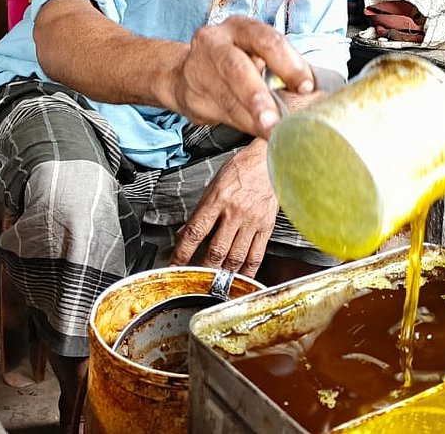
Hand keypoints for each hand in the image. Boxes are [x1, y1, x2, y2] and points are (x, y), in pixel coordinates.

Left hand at [170, 138, 277, 275]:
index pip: (196, 232)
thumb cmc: (242, 169)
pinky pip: (256, 255)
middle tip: (193, 281)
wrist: (270, 160)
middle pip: (216, 250)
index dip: (182, 253)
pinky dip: (247, 271)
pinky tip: (239, 279)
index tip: (174, 266)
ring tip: (213, 284)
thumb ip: (200, 211)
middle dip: (202, 270)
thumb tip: (186, 232)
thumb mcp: (214, 184)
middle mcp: (235, 212)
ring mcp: (252, 221)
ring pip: (235, 257)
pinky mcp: (266, 227)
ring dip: (223, 275)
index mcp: (218, 199)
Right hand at [171, 16, 314, 138]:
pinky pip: (221, 113)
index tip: (306, 86)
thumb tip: (311, 90)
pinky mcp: (191, 95)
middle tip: (275, 118)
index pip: (267, 41)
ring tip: (270, 131)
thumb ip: (279, 67)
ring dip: (251, 118)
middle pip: (237, 68)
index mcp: (241, 28)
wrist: (186, 72)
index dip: (289, 64)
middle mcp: (216, 42)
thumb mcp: (256, 53)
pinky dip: (243, 124)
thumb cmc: (234, 61)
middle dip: (258, 95)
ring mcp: (199, 68)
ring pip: (227, 97)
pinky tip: (257, 131)